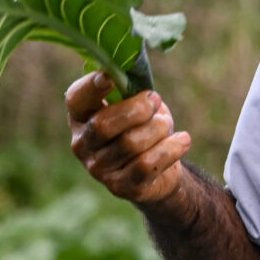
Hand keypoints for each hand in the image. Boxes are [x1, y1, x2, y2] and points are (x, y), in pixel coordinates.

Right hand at [66, 71, 192, 208]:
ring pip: (130, 143)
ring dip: (157, 128)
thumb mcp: (136, 102)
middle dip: (136, 109)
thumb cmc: (142, 126)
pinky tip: (183, 140)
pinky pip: (147, 165)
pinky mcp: (121, 187)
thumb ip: (130, 89)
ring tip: (166, 124)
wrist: (158, 170)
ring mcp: (99, 169)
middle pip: (103, 125)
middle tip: (155, 100)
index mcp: (81, 117)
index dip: (91, 88)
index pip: (76, 100)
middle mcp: (82, 144)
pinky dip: (170, 148)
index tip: (110, 76)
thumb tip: (132, 72)